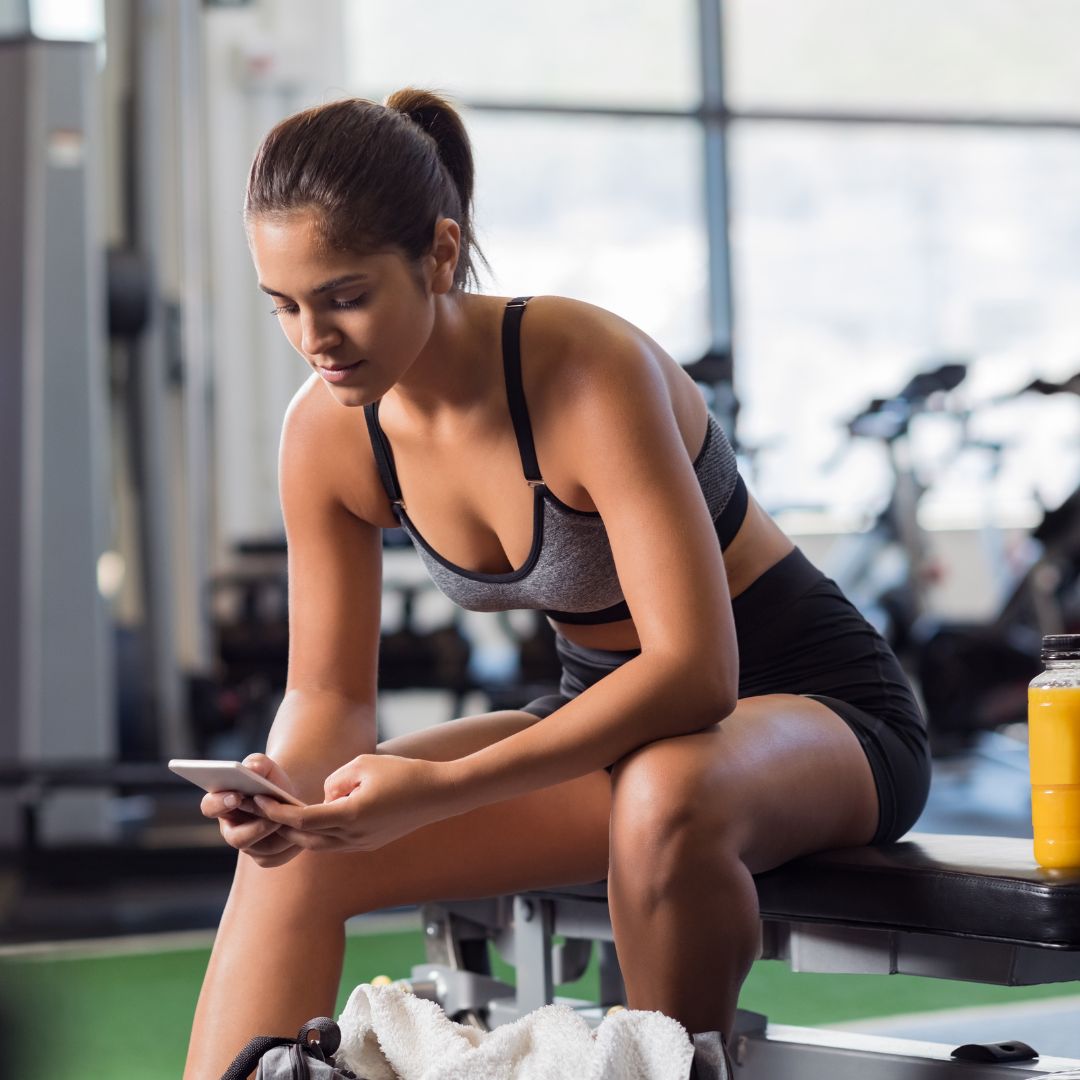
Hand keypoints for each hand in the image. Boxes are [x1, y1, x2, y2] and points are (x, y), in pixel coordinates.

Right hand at [200, 753, 302, 867]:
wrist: (289, 796)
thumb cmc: (270, 779)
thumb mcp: (264, 766)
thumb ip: (256, 763)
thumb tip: (252, 768)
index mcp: (222, 804)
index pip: (210, 807)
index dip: (220, 803)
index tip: (236, 796)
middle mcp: (231, 829)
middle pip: (236, 838)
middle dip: (255, 828)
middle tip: (272, 816)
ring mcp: (248, 846)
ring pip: (261, 849)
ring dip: (279, 835)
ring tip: (293, 820)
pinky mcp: (266, 857)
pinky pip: (276, 857)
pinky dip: (290, 845)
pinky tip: (300, 832)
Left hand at [252, 754, 456, 852]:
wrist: (439, 794)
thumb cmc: (403, 773)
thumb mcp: (363, 764)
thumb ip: (335, 780)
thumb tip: (324, 796)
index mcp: (350, 815)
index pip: (302, 819)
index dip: (277, 812)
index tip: (259, 801)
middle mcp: (353, 836)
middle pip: (305, 836)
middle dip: (281, 824)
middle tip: (260, 809)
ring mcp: (362, 844)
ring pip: (319, 843)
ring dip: (299, 831)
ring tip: (280, 814)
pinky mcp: (369, 844)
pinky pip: (335, 842)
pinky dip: (319, 833)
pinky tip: (311, 819)